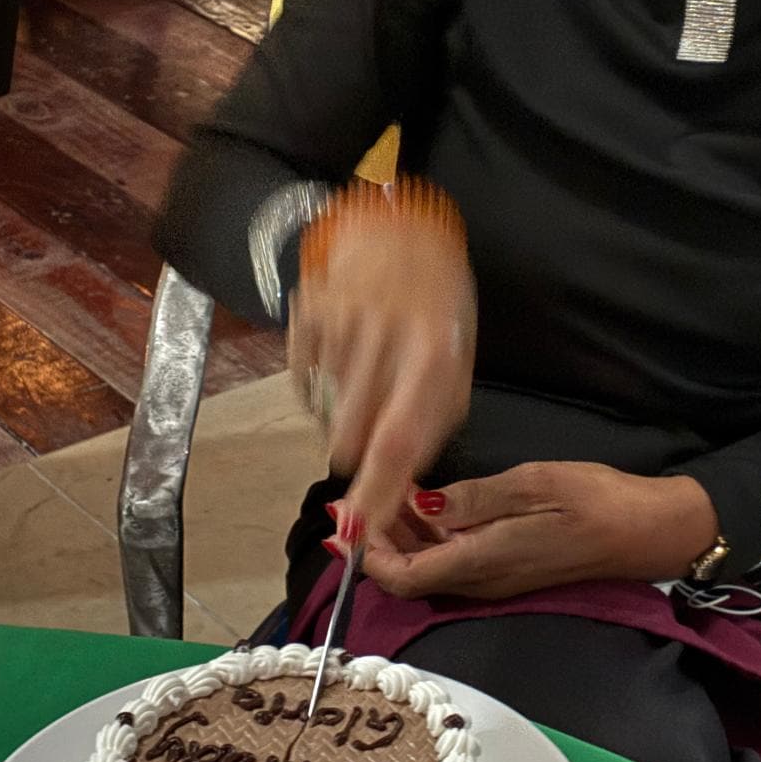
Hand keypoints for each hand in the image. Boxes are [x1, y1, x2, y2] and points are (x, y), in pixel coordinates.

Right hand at [288, 203, 475, 540]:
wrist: (395, 226)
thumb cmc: (433, 299)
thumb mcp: (455, 354)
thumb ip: (434, 417)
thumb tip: (403, 480)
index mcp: (435, 352)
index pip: (400, 442)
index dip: (377, 495)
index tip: (362, 535)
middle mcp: (387, 338)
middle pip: (353, 437)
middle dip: (357, 461)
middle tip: (368, 450)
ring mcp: (341, 323)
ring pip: (327, 414)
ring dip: (342, 422)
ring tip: (366, 388)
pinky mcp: (308, 314)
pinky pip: (304, 384)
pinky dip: (321, 390)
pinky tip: (345, 360)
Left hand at [361, 462, 719, 600]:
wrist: (649, 532)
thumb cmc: (595, 501)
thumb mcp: (532, 485)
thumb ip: (472, 499)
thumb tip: (419, 505)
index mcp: (481, 560)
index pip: (403, 575)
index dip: (366, 553)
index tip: (348, 518)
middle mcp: (481, 580)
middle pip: (410, 574)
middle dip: (378, 540)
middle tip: (360, 496)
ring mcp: (495, 579)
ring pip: (429, 568)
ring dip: (403, 537)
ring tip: (388, 491)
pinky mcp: (508, 570)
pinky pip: (452, 561)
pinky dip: (430, 536)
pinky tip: (428, 502)